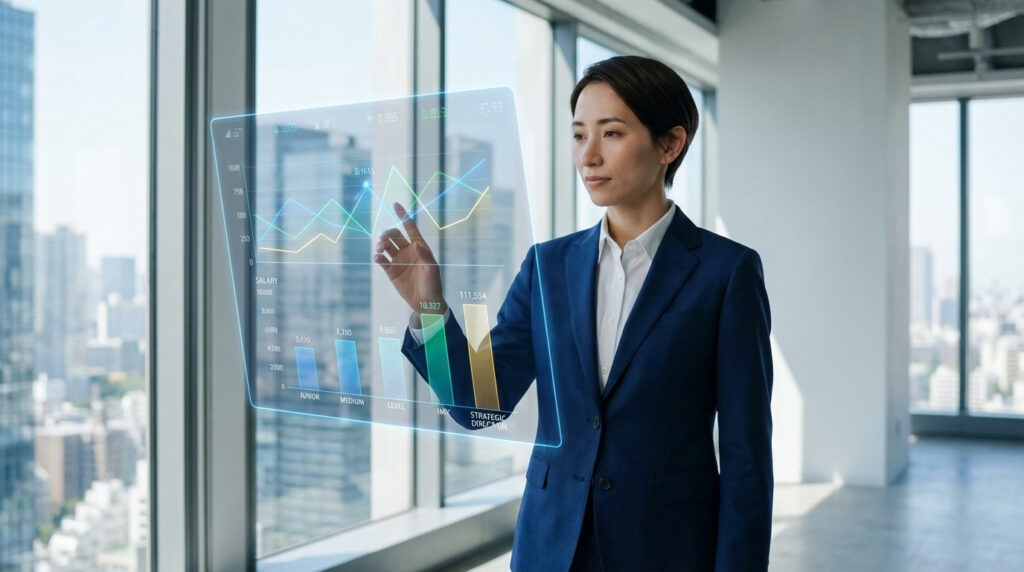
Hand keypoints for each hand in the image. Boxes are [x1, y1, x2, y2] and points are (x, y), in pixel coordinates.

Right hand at [373, 202, 447, 319]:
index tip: (395, 204)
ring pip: (386, 245)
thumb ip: (425, 256)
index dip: (403, 215)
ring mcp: (399, 260)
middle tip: (383, 241)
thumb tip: (416, 243)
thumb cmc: (433, 285)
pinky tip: (378, 258)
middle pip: (394, 235)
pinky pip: (382, 260)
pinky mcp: (391, 271)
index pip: (409, 227)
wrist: (426, 303)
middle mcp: (408, 250)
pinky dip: (378, 257)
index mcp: (419, 246)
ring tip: (380, 250)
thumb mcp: (432, 270)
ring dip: (381, 244)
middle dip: (387, 234)